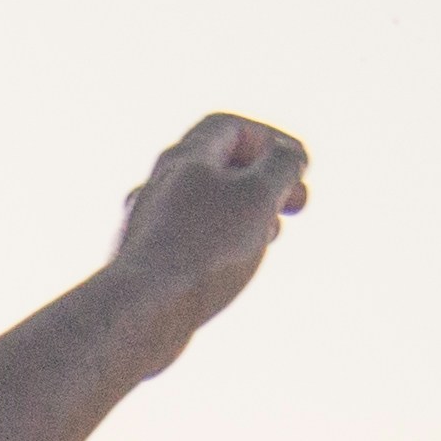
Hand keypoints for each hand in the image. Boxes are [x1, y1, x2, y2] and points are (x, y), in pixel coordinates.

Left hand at [104, 113, 309, 363]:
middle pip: (219, 166)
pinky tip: (235, 265)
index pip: (230, 127)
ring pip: (205, 206)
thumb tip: (289, 155)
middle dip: (265, 179)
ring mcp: (148, 225)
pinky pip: (188, 241)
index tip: (299, 166)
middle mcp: (159, 184)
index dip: (271, 140)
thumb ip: (282, 165)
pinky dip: (220, 243)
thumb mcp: (259, 196)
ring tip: (273, 232)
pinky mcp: (145, 264)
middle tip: (299, 202)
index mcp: (184, 157)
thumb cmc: (203, 250)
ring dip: (245, 212)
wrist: (140, 313)